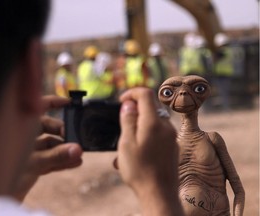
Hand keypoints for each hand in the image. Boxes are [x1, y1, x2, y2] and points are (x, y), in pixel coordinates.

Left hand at [13, 95, 82, 199]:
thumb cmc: (6, 172)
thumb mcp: (34, 162)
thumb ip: (57, 156)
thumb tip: (78, 150)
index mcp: (19, 125)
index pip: (38, 106)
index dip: (55, 103)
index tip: (70, 103)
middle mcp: (24, 135)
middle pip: (49, 128)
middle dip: (64, 134)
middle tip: (76, 138)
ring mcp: (29, 149)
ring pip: (51, 145)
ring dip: (65, 150)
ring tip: (79, 155)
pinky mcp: (33, 163)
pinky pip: (50, 158)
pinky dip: (62, 160)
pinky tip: (75, 163)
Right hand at [116, 88, 182, 215]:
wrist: (159, 194)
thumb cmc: (140, 170)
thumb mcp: (127, 143)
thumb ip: (128, 120)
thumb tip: (129, 104)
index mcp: (153, 122)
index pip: (145, 94)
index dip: (131, 93)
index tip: (121, 101)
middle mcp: (166, 126)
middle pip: (151, 106)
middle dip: (135, 109)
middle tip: (123, 124)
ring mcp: (172, 136)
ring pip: (154, 120)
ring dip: (140, 123)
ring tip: (128, 142)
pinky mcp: (173, 145)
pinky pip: (159, 132)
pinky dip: (147, 134)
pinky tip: (138, 150)